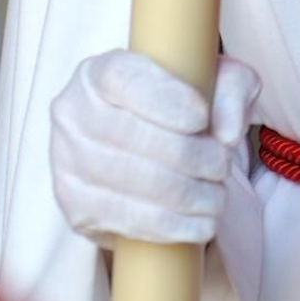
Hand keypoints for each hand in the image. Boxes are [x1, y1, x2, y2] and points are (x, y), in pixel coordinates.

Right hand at [49, 49, 260, 248]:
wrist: (147, 152)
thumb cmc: (181, 108)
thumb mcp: (216, 81)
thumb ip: (231, 88)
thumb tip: (226, 132)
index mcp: (98, 74)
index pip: (125, 81)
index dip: (166, 100)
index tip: (202, 119)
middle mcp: (73, 115)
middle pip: (134, 137)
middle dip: (191, 155)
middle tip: (222, 165)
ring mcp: (68, 165)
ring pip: (136, 183)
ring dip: (190, 194)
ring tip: (218, 195)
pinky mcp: (76, 209)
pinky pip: (130, 222)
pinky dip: (175, 226)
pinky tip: (203, 223)